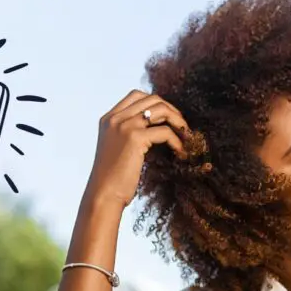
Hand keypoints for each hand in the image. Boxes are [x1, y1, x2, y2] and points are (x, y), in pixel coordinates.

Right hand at [85, 90, 190, 208]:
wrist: (104, 194)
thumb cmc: (113, 178)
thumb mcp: (117, 148)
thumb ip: (129, 133)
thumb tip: (156, 126)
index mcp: (109, 119)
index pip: (137, 96)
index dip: (157, 103)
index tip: (169, 118)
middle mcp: (115, 118)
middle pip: (152, 99)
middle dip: (172, 110)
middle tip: (182, 126)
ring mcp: (124, 126)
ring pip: (161, 110)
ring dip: (178, 121)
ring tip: (186, 136)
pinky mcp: (135, 138)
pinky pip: (165, 132)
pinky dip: (177, 141)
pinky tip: (180, 153)